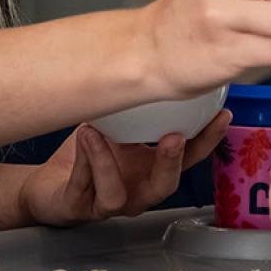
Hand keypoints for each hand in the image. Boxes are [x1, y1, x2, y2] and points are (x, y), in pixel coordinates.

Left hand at [18, 111, 229, 227]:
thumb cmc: (86, 153)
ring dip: (107, 162)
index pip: (188, 158)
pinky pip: (82, 189)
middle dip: (171, 162)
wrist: (47, 184)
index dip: (208, 140)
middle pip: (164, 187)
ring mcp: (107, 204)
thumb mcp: (115, 125)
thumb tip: (153, 61)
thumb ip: (135, 107)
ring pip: (116, 195)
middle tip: (174, 137)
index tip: (222, 115)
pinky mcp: (78, 209)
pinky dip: (82, 163)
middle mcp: (135, 192)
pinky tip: (82, 139)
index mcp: (150, 170)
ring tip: (96, 131)